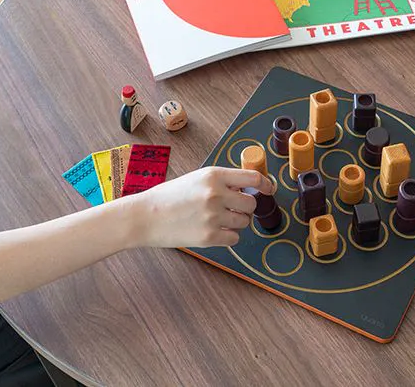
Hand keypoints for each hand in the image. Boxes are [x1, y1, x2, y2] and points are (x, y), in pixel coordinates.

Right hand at [129, 167, 273, 247]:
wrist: (144, 216)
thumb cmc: (169, 196)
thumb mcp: (196, 179)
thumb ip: (221, 182)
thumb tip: (247, 189)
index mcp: (213, 175)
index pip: (252, 178)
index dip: (265, 184)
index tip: (269, 189)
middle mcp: (216, 194)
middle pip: (251, 203)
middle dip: (245, 207)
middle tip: (231, 209)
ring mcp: (213, 217)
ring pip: (244, 222)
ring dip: (236, 222)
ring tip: (217, 219)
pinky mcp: (209, 237)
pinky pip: (234, 238)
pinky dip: (228, 237)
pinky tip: (212, 231)